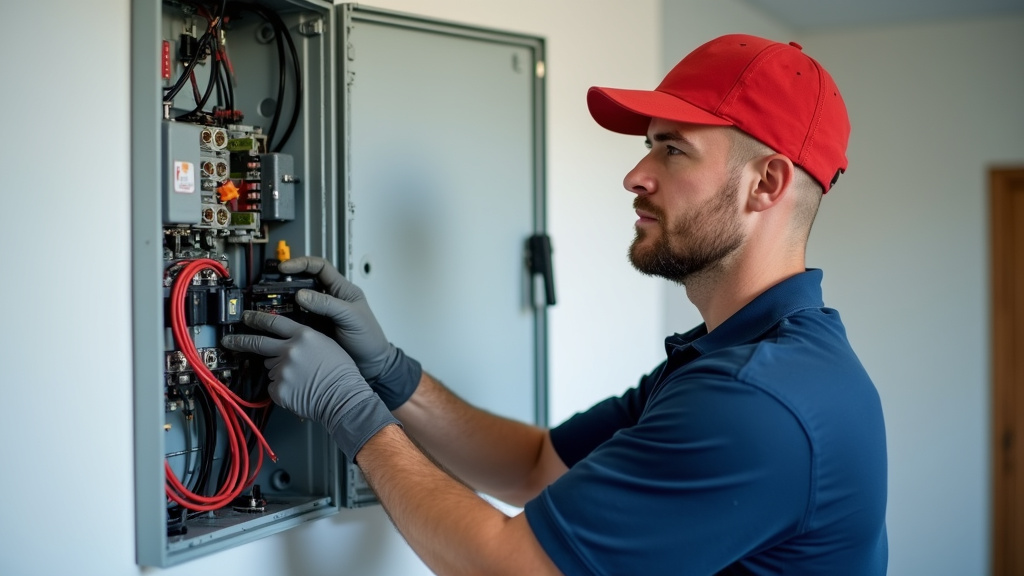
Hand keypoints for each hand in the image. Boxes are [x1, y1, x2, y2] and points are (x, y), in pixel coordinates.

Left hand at [221, 310, 398, 461]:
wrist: (344, 397)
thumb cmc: (341, 373)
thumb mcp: (326, 344)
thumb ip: (305, 340)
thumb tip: (286, 342)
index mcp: (304, 336)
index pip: (274, 322)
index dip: (257, 319)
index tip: (247, 317)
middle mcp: (290, 350)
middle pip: (258, 343)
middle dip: (240, 341)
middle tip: (229, 340)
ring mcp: (283, 370)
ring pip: (270, 368)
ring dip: (279, 371)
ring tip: (300, 378)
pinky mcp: (279, 388)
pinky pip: (274, 386)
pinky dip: (282, 389)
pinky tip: (298, 389)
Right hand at [278, 256, 420, 409]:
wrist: (372, 365)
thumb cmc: (369, 339)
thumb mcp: (351, 318)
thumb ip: (328, 305)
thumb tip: (301, 294)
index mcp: (342, 290)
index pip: (320, 267)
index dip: (301, 264)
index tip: (284, 268)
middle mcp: (329, 299)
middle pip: (304, 283)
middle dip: (287, 282)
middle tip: (269, 287)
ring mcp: (320, 314)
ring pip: (297, 302)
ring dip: (283, 302)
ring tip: (268, 304)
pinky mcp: (314, 329)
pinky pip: (297, 320)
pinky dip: (286, 320)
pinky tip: (276, 323)